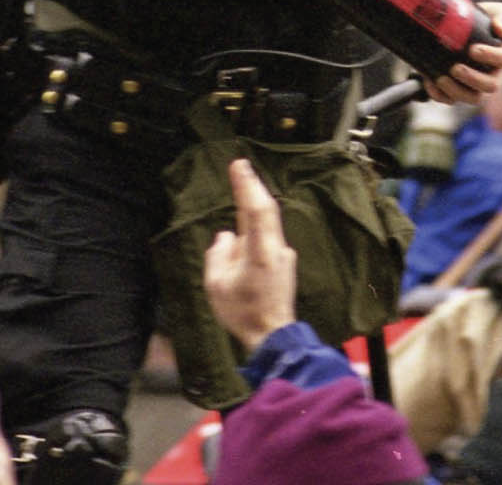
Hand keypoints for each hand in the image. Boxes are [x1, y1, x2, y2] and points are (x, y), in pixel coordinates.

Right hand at [204, 158, 298, 353]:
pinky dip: (255, 234)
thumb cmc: (242, 312)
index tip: (239, 166)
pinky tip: (243, 249)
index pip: (256, 210)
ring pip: (266, 226)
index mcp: (260, 252)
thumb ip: (218, 254)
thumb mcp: (216, 285)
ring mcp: (284, 255)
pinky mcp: (285, 263)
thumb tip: (226, 236)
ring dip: (252, 213)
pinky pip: (267, 240)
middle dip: (253, 187)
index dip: (247, 186)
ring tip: (239, 211)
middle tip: (241, 166)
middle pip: (266, 210)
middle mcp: (277, 248)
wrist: (272, 336)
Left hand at [425, 2, 501, 104]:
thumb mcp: (501, 13)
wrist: (468, 23)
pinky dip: (440, 95)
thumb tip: (499, 28)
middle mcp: (496, 74)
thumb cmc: (489, 20)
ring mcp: (478, 84)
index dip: (491, 57)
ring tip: (441, 79)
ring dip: (456, 91)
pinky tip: (430, 83)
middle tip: (455, 68)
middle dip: (472, 79)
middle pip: (490, 85)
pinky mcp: (461, 89)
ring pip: (473, 98)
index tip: (473, 50)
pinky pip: (452, 99)